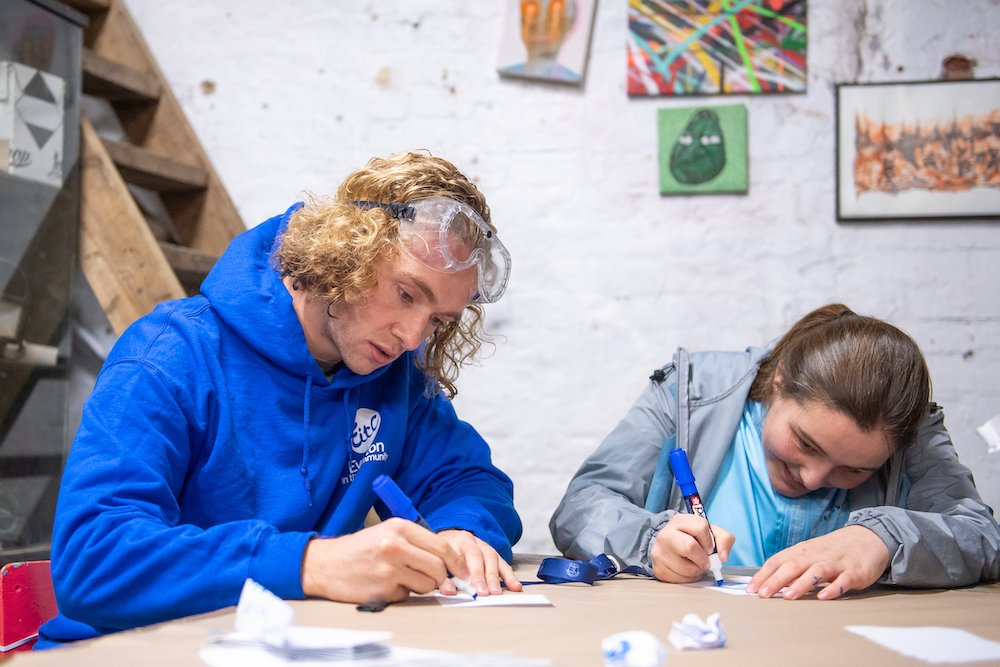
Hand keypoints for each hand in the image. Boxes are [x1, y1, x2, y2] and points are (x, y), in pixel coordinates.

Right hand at [300, 518, 469, 602]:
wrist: (325, 564)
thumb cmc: (360, 549)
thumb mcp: (388, 533)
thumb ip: (417, 544)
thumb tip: (448, 563)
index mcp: (400, 527)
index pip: (441, 545)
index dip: (456, 561)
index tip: (463, 571)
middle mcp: (395, 545)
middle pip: (438, 567)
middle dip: (443, 578)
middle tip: (441, 582)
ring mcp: (389, 568)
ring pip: (427, 584)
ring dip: (421, 586)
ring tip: (402, 578)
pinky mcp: (382, 588)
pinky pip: (407, 596)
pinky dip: (401, 593)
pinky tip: (386, 584)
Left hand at [436, 529, 521, 595]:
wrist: (452, 537)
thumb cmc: (445, 554)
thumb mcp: (440, 561)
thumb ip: (443, 577)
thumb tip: (449, 591)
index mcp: (456, 541)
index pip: (463, 554)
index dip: (466, 571)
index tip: (470, 586)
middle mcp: (472, 542)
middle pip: (478, 555)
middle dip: (481, 575)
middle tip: (483, 592)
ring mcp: (485, 547)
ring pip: (492, 558)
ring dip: (495, 577)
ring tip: (496, 592)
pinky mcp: (494, 555)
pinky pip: (503, 564)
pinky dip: (509, 576)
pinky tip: (514, 586)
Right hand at [650, 513, 733, 582]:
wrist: (670, 549)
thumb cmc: (692, 540)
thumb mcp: (709, 533)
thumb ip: (724, 539)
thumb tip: (723, 556)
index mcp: (680, 521)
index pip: (700, 526)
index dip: (709, 541)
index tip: (709, 548)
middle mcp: (666, 534)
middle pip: (689, 547)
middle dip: (703, 558)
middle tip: (705, 562)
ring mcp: (660, 552)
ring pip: (686, 568)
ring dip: (697, 571)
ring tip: (694, 565)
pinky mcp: (659, 569)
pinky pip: (680, 579)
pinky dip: (688, 578)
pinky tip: (685, 571)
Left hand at [746, 525, 889, 599]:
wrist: (868, 538)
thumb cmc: (832, 549)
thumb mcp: (809, 554)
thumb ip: (791, 567)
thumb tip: (768, 583)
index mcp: (802, 551)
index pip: (778, 561)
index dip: (763, 575)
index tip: (751, 589)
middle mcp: (816, 555)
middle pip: (793, 566)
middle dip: (776, 580)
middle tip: (763, 595)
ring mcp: (835, 563)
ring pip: (816, 572)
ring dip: (801, 584)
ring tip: (788, 596)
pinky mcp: (854, 572)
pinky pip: (843, 581)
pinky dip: (833, 589)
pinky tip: (824, 597)